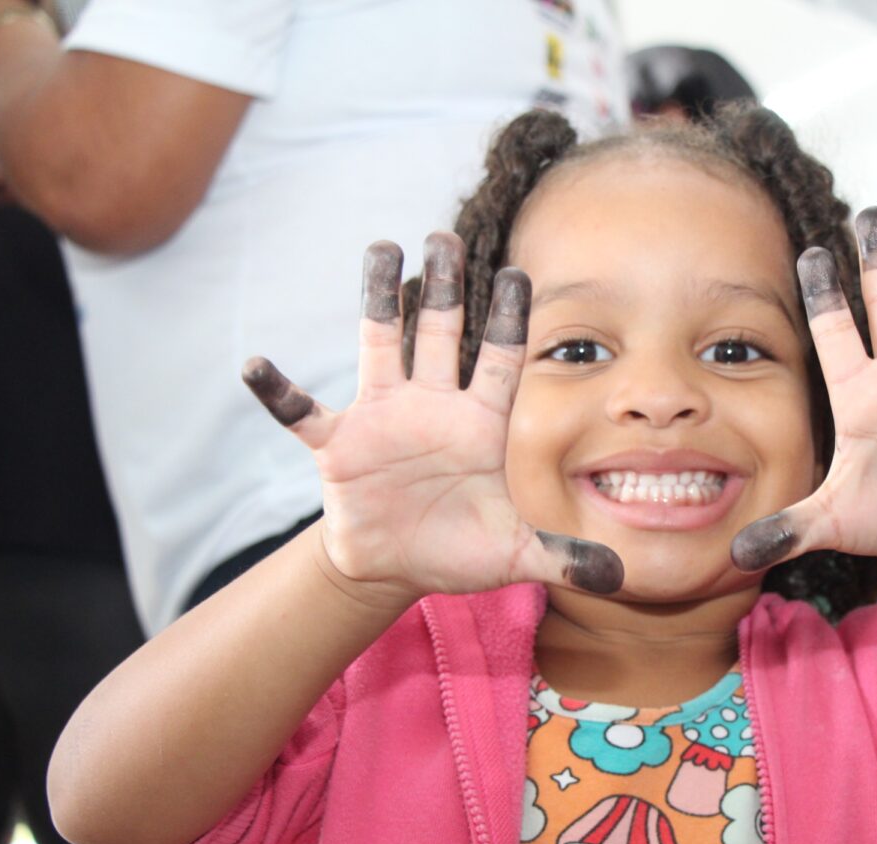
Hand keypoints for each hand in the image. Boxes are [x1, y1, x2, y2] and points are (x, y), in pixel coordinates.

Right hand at [244, 234, 623, 599]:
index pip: (499, 359)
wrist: (399, 567)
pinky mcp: (339, 444)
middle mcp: (433, 406)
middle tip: (445, 237)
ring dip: (377, 299)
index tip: (518, 271)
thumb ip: (565, 555)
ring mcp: (383, 417)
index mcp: (481, 423)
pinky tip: (256, 366)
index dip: (507, 319)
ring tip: (381, 248)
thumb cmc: (462, 548)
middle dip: (445, 286)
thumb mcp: (516, 554)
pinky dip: (279, 392)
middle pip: (440, 332)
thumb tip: (620, 573)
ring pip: (380, 343)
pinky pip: (303, 411)